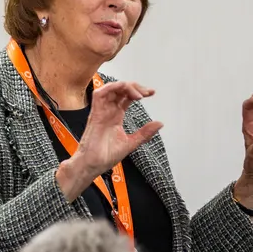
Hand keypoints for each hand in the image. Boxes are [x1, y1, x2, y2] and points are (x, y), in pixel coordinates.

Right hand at [56, 81, 162, 200]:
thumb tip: (159, 124)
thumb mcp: (131, 143)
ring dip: (126, 86)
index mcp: (116, 116)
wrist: (93, 165)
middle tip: (147, 92)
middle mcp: (109, 111)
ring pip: (111, 88)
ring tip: (138, 94)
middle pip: (120, 90)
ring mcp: (101, 111)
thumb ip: (145, 133)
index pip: (127, 97)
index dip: (139, 92)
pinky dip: (112, 87)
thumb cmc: (105, 156)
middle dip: (135, 87)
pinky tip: (123, 90)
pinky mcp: (95, 113)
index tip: (151, 93)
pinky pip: (99, 94)